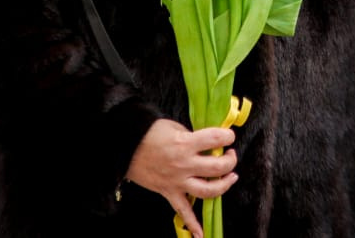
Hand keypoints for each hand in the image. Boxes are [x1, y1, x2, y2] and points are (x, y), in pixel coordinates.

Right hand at [125, 119, 237, 237]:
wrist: (124, 148)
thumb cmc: (148, 133)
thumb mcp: (173, 127)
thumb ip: (192, 136)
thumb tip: (207, 144)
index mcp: (185, 144)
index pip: (215, 139)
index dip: (227, 136)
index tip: (229, 136)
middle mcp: (184, 165)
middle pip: (218, 167)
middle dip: (230, 161)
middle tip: (230, 155)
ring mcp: (177, 181)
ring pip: (208, 191)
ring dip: (224, 185)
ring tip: (231, 178)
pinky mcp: (169, 192)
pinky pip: (182, 211)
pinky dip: (192, 224)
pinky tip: (201, 234)